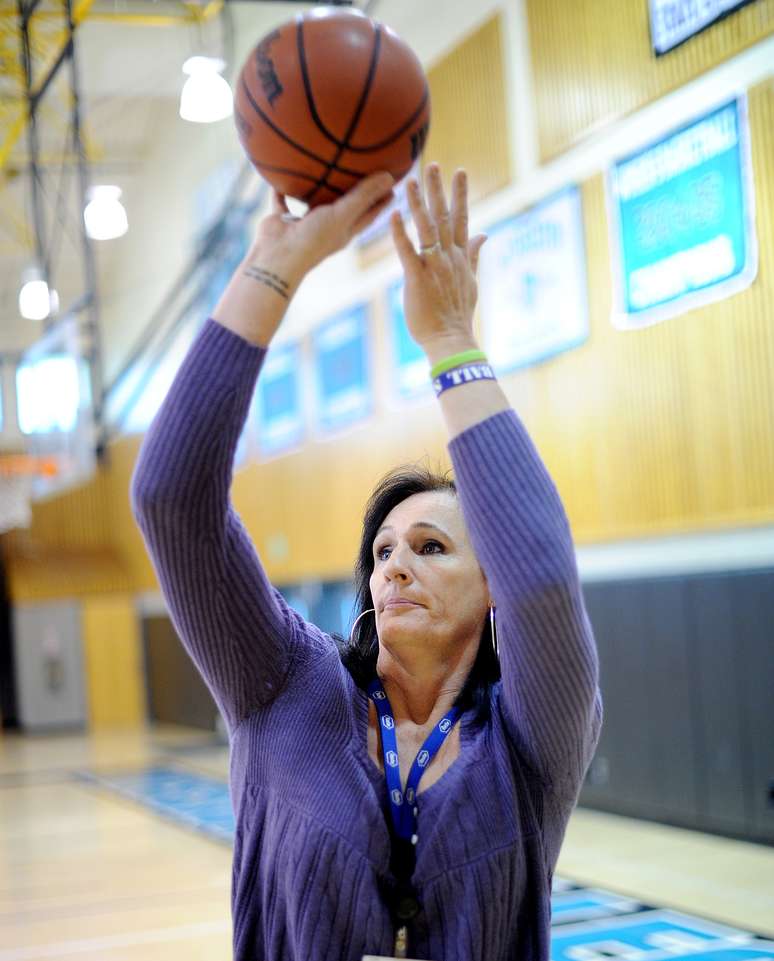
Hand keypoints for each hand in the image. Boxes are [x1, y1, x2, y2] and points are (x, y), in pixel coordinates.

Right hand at [247, 171, 394, 286]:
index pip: (369, 213)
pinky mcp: (284, 219)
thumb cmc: (314, 239)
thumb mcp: (343, 214)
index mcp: (345, 230)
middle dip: (356, 189)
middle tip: (366, 168)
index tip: (393, 183)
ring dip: (320, 186)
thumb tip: (389, 176)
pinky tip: (282, 171)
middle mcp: (327, 227)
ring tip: (327, 166)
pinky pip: (283, 199)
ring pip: (315, 200)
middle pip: (345, 205)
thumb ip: (364, 196)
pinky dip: (282, 189)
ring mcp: (306, 223)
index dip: (382, 200)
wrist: (278, 257)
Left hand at [390, 163, 486, 361]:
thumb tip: (485, 234)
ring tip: (411, 181)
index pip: (462, 219)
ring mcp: (434, 267)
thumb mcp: (472, 282)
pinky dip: (400, 233)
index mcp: (461, 258)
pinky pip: (407, 252)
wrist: (451, 340)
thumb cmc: (458, 315)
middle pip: (445, 217)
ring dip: (419, 204)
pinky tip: (393, 215)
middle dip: (439, 190)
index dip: (460, 195)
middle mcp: (450, 258)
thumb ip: (475, 255)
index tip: (459, 172)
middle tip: (433, 165)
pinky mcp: (418, 279)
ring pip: (427, 229)